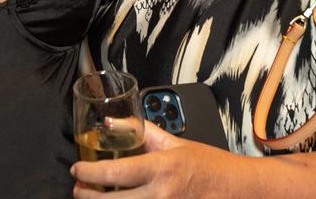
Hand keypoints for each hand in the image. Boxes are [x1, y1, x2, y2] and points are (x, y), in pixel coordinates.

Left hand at [72, 123, 241, 197]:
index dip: (89, 173)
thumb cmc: (209, 166)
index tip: (78, 170)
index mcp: (161, 168)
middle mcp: (161, 195)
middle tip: (79, 189)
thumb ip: (142, 132)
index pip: (114, 173)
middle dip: (87, 196)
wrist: (237, 189)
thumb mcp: (175, 143)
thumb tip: (112, 123)